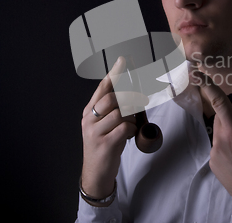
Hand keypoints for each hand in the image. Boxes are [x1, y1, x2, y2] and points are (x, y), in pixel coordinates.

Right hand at [80, 56, 148, 199]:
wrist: (96, 172)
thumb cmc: (104, 145)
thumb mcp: (104, 124)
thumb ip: (113, 109)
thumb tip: (132, 93)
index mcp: (89, 111)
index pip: (102, 87)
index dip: (114, 73)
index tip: (123, 60)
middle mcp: (89, 119)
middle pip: (112, 98)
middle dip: (130, 98)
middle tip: (142, 100)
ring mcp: (95, 132)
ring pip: (120, 113)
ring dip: (131, 118)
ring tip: (129, 126)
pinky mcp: (105, 144)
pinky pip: (125, 128)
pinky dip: (131, 130)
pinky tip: (128, 136)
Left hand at [193, 71, 231, 221]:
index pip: (220, 104)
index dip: (209, 87)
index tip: (197, 73)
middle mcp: (221, 144)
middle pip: (221, 117)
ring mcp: (215, 156)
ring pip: (218, 131)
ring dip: (230, 129)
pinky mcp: (213, 165)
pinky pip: (217, 145)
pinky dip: (227, 143)